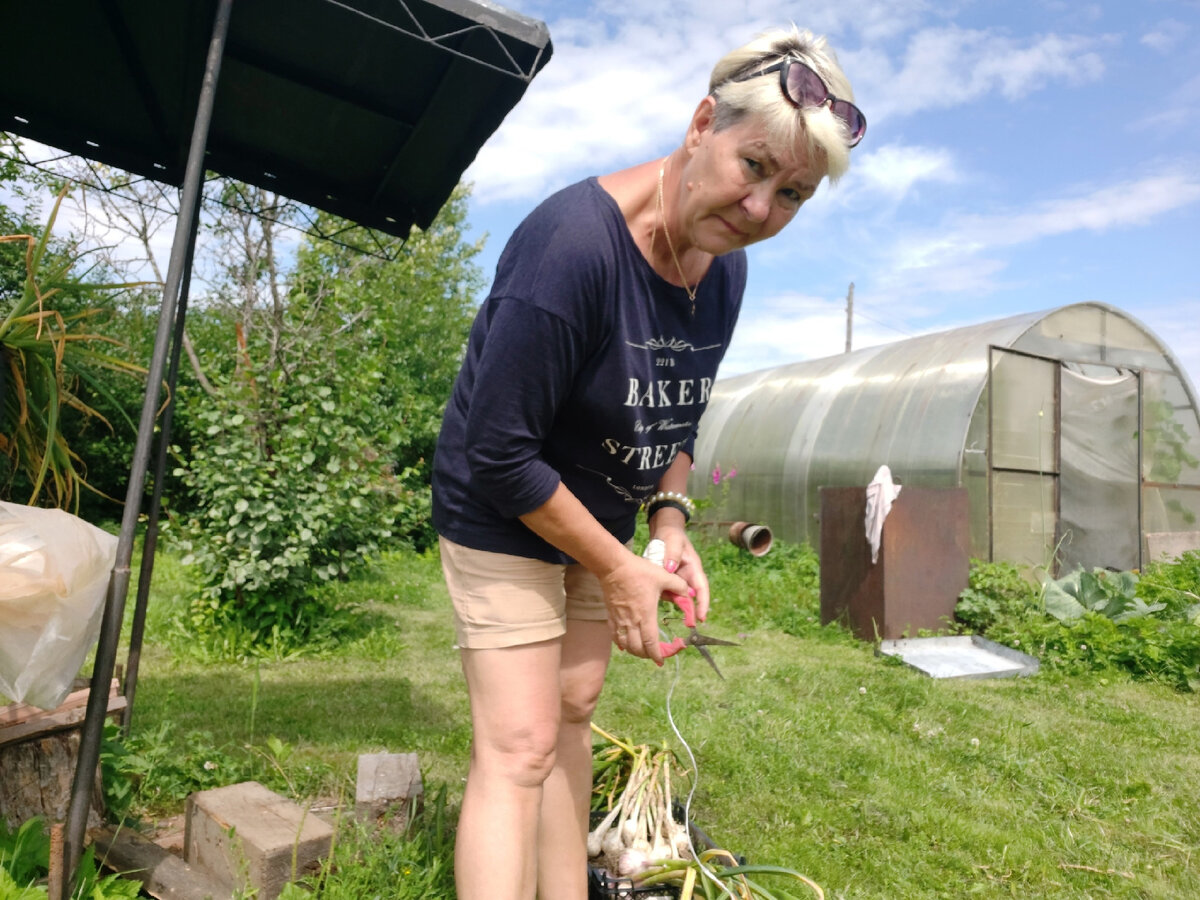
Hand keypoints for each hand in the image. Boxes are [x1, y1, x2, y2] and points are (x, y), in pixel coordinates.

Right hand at [602, 550, 689, 664]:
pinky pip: (615, 636)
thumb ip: (679, 586)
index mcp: (646, 614)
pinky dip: (622, 644)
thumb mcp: (663, 576)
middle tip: (658, 654)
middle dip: (649, 656)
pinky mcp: (611, 616)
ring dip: (636, 652)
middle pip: (638, 649)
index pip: (651, 643)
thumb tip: (690, 593)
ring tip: (644, 651)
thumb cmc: (638, 571)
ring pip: (626, 645)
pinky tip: (626, 645)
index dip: (658, 655)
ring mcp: (620, 620)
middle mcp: (631, 621)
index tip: (663, 660)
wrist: (613, 566)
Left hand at [652, 524, 709, 622]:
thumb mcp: (673, 541)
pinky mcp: (667, 581)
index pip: (701, 588)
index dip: (703, 603)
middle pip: (690, 597)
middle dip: (689, 611)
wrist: (664, 532)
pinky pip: (665, 592)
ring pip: (676, 596)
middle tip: (687, 624)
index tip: (701, 617)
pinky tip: (650, 600)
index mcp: (693, 569)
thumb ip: (673, 553)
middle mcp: (687, 577)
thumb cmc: (672, 536)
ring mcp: (677, 580)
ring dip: (672, 604)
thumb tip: (670, 568)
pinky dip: (660, 597)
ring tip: (662, 610)